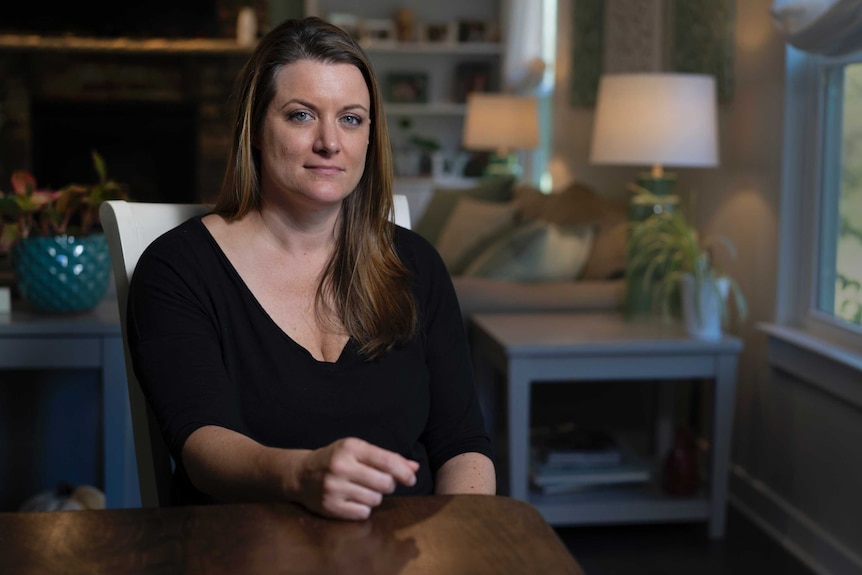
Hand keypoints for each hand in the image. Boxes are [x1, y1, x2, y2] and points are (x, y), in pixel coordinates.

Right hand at [296, 437, 418, 519]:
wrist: (300, 474)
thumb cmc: (336, 459)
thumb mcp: (358, 450)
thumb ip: (387, 458)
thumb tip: (414, 468)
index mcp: (351, 448)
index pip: (387, 461)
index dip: (404, 472)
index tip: (411, 479)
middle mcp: (341, 467)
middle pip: (385, 483)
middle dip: (388, 484)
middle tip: (380, 482)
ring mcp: (334, 488)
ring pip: (375, 500)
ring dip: (375, 496)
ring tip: (362, 489)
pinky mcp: (330, 506)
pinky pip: (363, 513)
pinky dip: (363, 508)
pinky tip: (353, 499)